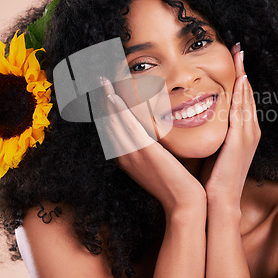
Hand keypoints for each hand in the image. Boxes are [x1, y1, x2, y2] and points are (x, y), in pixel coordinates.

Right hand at [100, 77, 205, 214]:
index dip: (102, 106)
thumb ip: (151, 144)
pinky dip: (117, 110)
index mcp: (125, 155)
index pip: (108, 126)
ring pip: (112, 120)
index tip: (100, 86)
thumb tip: (154, 127)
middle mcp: (123, 153)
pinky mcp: (143, 151)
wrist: (183, 202)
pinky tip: (112, 95)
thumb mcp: (158, 160)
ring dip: (104, 98)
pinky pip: (127, 126)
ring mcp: (131, 152)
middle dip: (98, 98)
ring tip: (99, 78)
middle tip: (94, 75)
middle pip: (105, 120)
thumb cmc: (174, 181)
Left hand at [203, 43, 260, 207]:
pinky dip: (241, 93)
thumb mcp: (211, 148)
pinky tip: (239, 78)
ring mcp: (248, 134)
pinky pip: (242, 111)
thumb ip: (208, 131)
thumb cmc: (212, 177)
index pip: (241, 98)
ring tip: (239, 54)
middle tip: (238, 47)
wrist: (218, 202)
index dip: (238, 76)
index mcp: (242, 132)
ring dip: (243, 74)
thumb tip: (191, 115)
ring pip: (246, 97)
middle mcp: (249, 130)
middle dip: (243, 69)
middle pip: (247, 92)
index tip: (233, 56)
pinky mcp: (241, 140)